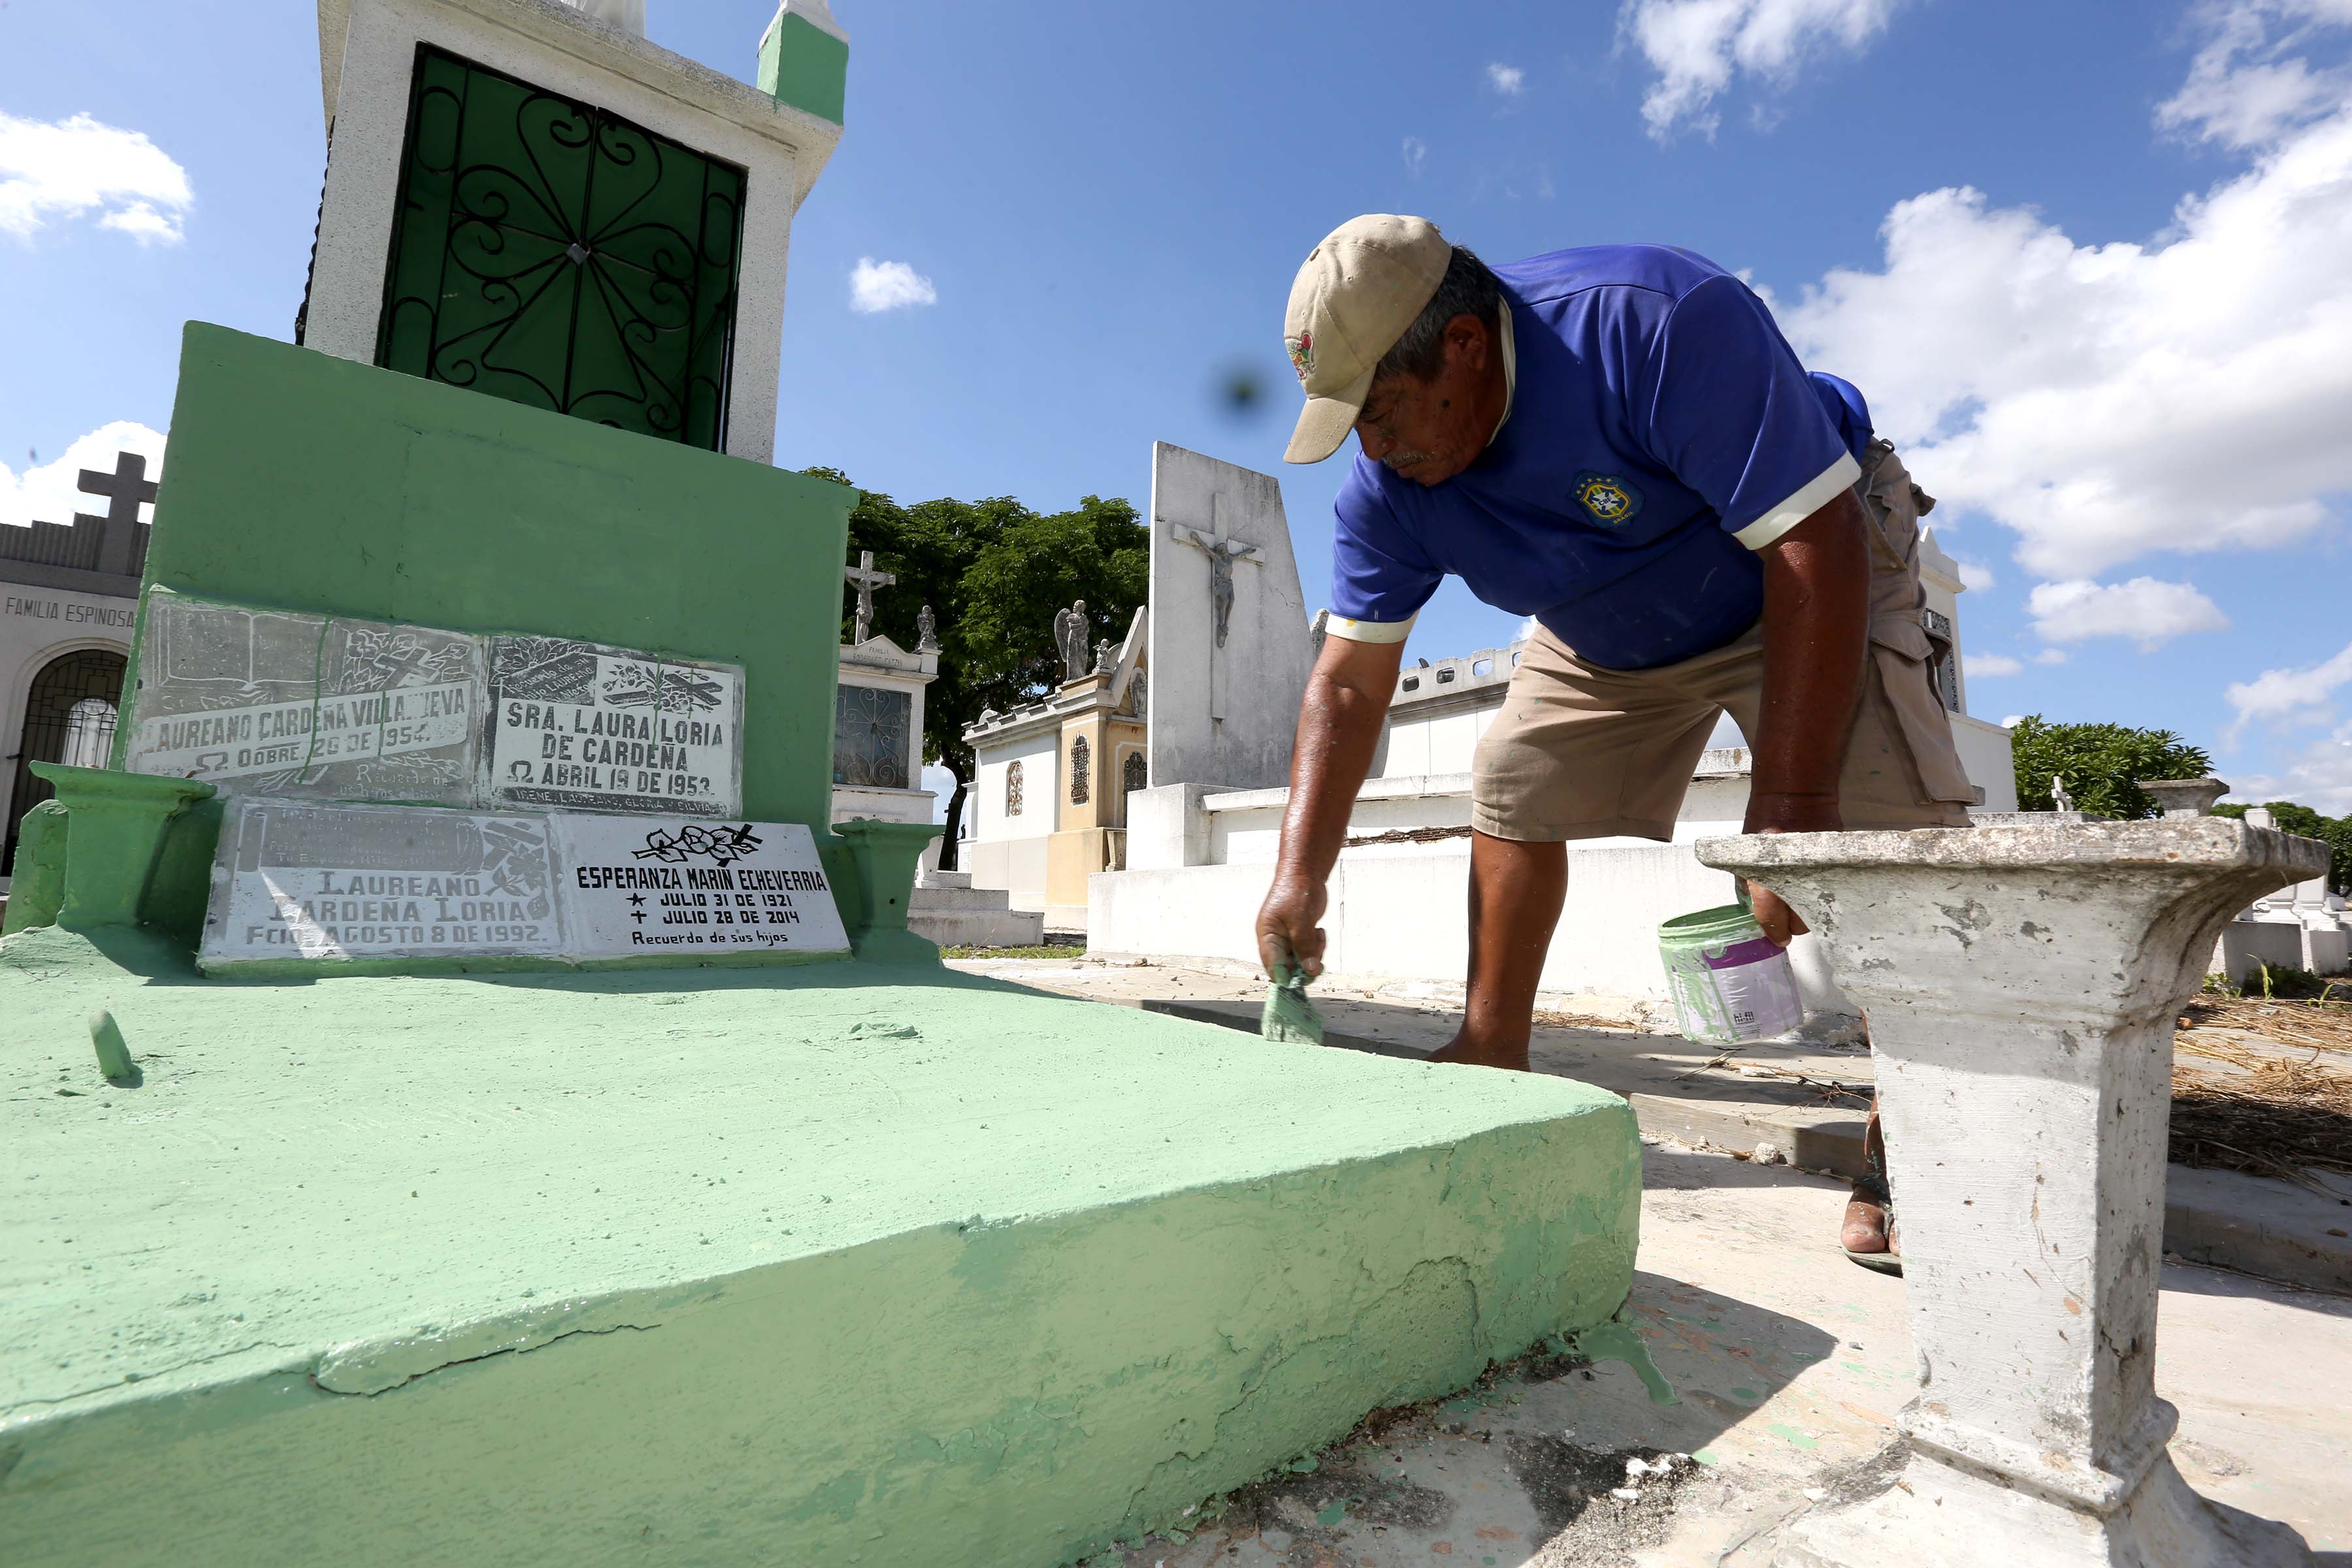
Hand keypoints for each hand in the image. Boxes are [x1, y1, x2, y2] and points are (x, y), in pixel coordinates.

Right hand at [1256, 872, 1328, 980]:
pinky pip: (1308, 951)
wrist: (1305, 873)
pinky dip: (1317, 947)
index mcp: (1267, 937)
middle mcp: (1275, 941)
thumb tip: (1309, 971)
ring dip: (1313, 955)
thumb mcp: (1300, 921)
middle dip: (1305, 965)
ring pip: (1301, 961)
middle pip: (1288, 968)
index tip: (1303, 982)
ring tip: (1317, 936)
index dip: (1287, 978)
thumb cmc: (1296, 891)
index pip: (1273, 967)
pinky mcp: (1299, 936)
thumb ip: (1304, 947)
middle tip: (1317, 960)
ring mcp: (1288, 939)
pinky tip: (1318, 932)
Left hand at [1742, 790, 1838, 946]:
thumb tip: (1757, 916)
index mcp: (1767, 874)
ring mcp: (1820, 874)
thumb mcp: (1743, 857)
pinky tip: (1815, 889)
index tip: (1776, 938)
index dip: (1772, 931)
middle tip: (1786, 921)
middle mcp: (1797, 877)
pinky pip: (1833, 894)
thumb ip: (1748, 887)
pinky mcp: (1838, 869)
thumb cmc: (1764, 825)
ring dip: (1810, 912)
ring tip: (1801, 901)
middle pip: (1801, 923)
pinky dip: (1825, 897)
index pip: (1771, 914)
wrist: (1796, 796)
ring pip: (1822, 913)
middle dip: (1792, 925)